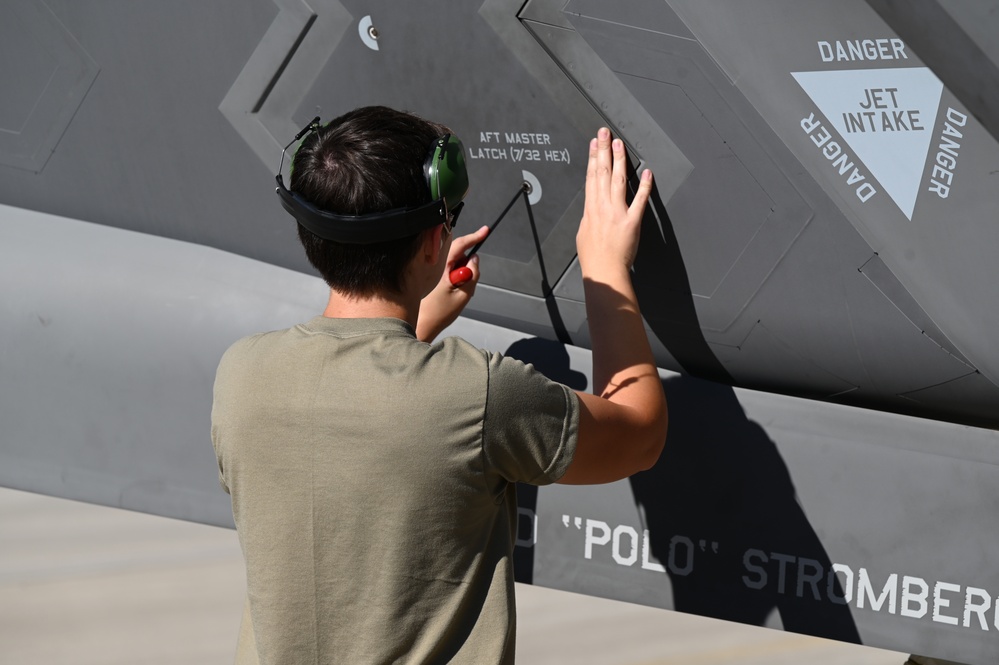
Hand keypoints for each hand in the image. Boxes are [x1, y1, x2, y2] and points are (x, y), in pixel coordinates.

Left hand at [416, 224, 489, 341]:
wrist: (422, 323)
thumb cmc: (440, 312)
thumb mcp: (464, 295)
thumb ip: (473, 275)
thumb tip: (474, 259)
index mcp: (441, 267)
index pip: (460, 244)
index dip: (474, 236)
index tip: (485, 231)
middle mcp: (436, 265)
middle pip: (458, 253)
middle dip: (467, 265)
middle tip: (466, 283)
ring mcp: (433, 270)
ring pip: (455, 262)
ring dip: (461, 273)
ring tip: (456, 293)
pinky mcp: (432, 275)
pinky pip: (449, 270)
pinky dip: (455, 278)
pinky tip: (450, 293)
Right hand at [576, 127, 652, 278]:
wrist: (603, 271)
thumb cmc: (594, 257)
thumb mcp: (583, 233)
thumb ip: (589, 217)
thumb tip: (591, 208)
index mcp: (590, 209)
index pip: (591, 177)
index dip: (593, 158)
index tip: (594, 144)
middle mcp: (603, 207)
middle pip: (602, 172)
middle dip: (603, 150)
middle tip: (604, 133)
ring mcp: (617, 212)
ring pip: (618, 180)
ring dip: (619, 160)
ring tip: (619, 144)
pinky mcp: (632, 221)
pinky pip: (640, 200)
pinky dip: (645, 185)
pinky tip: (647, 172)